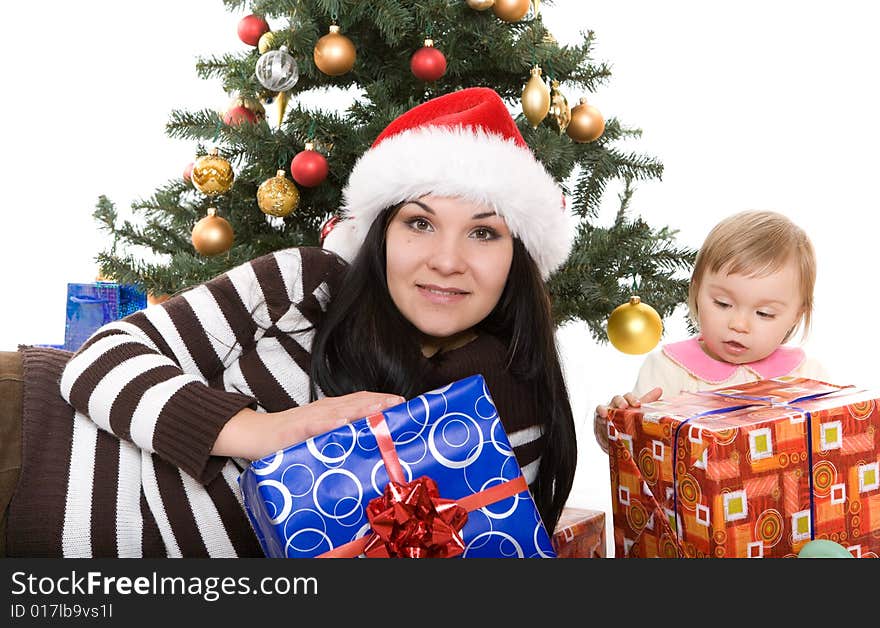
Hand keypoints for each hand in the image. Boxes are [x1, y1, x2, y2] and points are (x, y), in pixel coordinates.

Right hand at [213, 391, 406, 460]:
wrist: (255, 435)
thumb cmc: (289, 437)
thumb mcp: (320, 434)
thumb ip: (340, 435)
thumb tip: (367, 444)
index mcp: (333, 410)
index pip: (362, 400)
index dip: (383, 400)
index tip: (406, 404)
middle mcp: (325, 409)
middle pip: (358, 402)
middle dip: (381, 402)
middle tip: (403, 405)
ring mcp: (311, 418)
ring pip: (342, 410)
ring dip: (363, 409)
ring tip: (383, 409)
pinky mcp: (296, 429)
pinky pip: (315, 426)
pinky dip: (330, 424)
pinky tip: (343, 424)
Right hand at [593, 387, 661, 453]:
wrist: (616, 433)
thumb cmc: (628, 418)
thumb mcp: (638, 411)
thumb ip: (648, 400)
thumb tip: (659, 389)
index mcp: (626, 402)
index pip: (628, 397)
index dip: (632, 399)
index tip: (637, 404)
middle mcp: (616, 404)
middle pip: (617, 399)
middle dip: (620, 402)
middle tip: (624, 407)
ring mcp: (606, 411)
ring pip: (604, 406)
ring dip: (605, 408)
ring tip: (606, 412)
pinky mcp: (599, 418)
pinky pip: (598, 414)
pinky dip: (600, 413)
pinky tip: (602, 416)